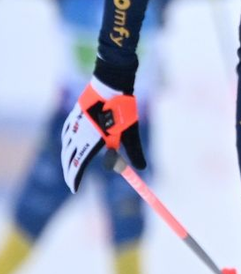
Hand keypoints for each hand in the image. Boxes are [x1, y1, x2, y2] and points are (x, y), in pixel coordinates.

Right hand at [60, 76, 145, 192]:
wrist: (111, 84)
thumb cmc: (123, 110)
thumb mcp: (131, 133)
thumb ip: (134, 152)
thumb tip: (142, 169)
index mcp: (90, 142)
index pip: (78, 166)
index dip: (75, 180)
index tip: (75, 189)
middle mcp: (78, 135)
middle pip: (69, 159)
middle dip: (70, 172)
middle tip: (72, 182)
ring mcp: (74, 124)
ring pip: (65, 146)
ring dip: (67, 159)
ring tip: (70, 167)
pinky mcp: (74, 115)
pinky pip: (66, 134)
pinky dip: (66, 144)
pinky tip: (69, 145)